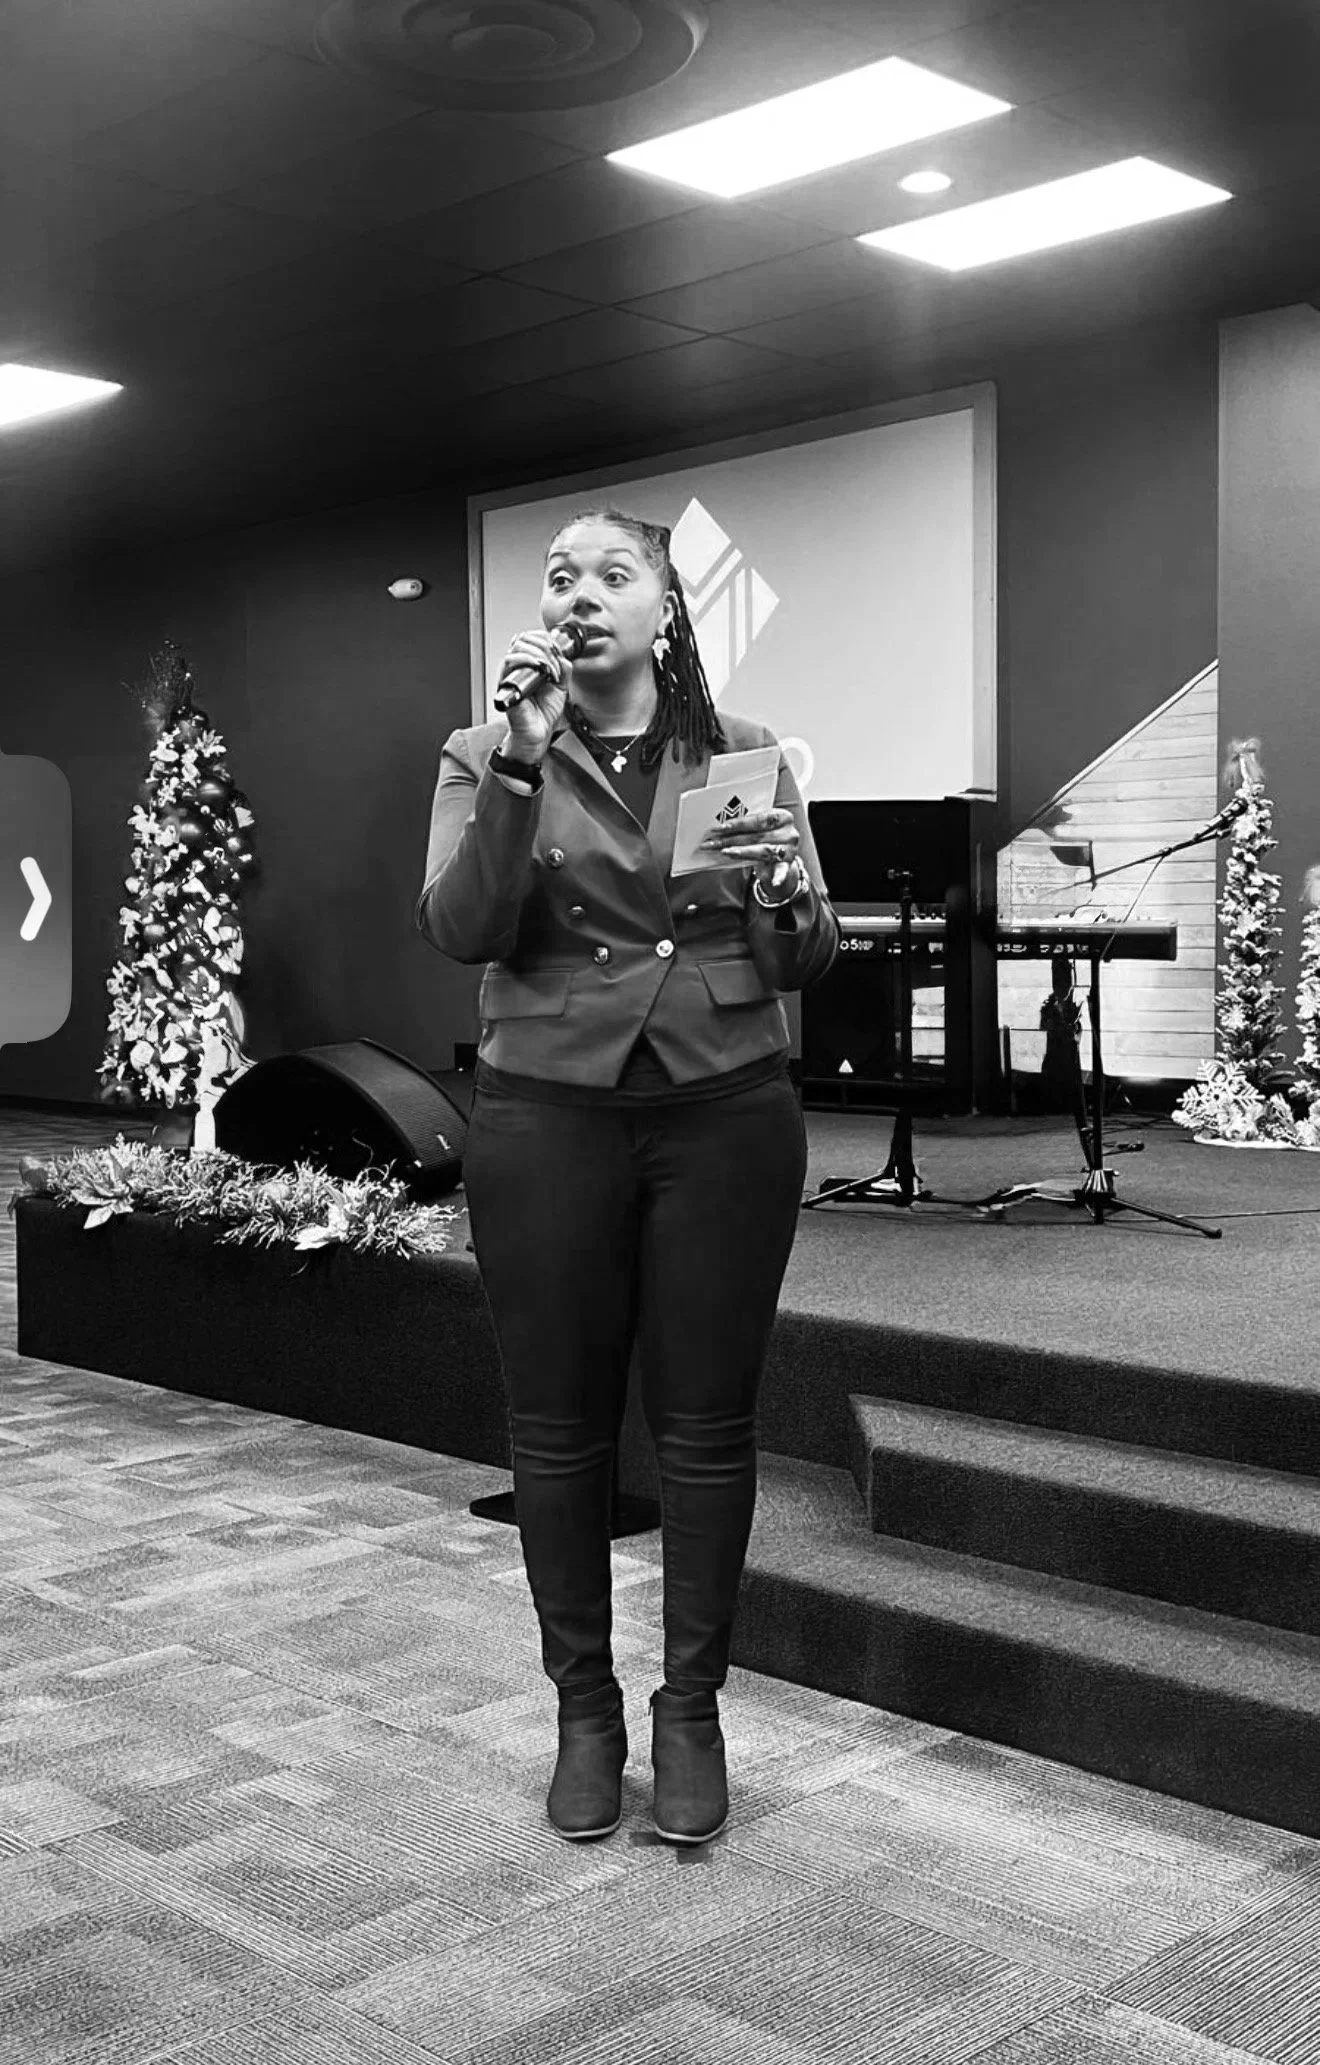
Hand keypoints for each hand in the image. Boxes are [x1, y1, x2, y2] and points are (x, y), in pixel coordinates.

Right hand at [497, 627, 571, 761]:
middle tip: (556, 660)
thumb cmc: (543, 712)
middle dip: (545, 645)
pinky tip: (543, 672)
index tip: (558, 650)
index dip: (545, 638)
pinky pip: (511, 662)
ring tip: (551, 670)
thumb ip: (564, 669)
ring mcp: (510, 673)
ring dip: (540, 654)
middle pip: (524, 638)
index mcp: (528, 664)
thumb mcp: (561, 686)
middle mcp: (517, 666)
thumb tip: (564, 656)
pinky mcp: (505, 682)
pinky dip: (530, 662)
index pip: (530, 638)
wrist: (538, 732)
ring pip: (518, 647)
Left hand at [699, 806, 802, 894]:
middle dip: (732, 839)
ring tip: (725, 852)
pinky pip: (783, 871)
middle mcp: (789, 833)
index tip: (720, 828)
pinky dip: (779, 877)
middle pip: (757, 836)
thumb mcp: (760, 828)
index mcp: (783, 817)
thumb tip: (720, 829)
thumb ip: (746, 827)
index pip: (758, 819)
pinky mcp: (788, 865)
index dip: (738, 824)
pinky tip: (774, 882)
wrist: (781, 853)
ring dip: (742, 852)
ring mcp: (789, 850)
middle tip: (713, 842)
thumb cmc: (765, 836)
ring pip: (763, 851)